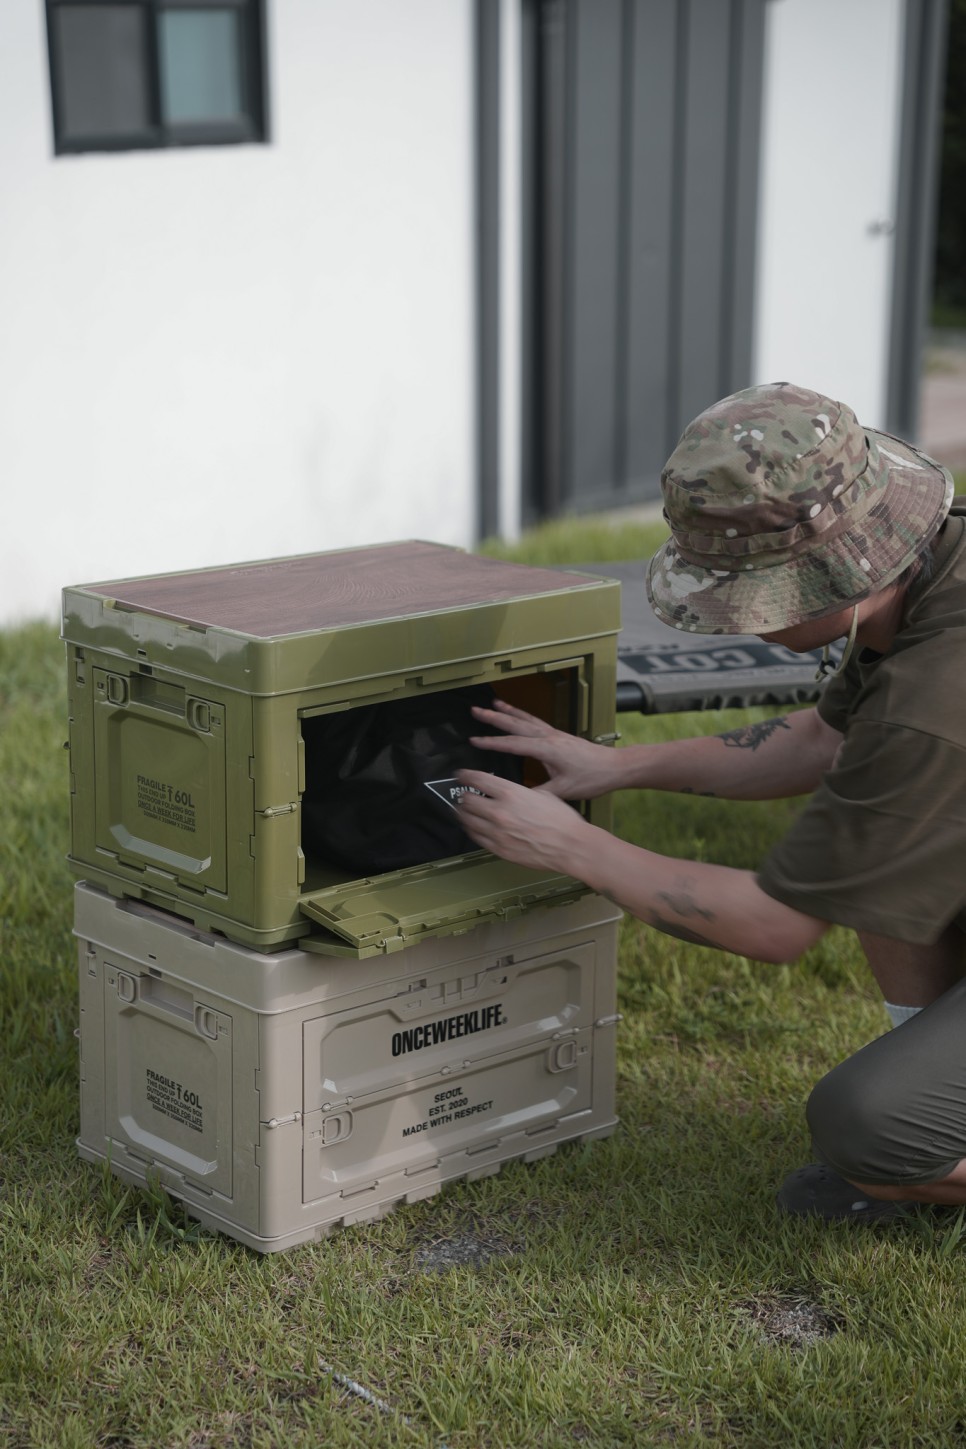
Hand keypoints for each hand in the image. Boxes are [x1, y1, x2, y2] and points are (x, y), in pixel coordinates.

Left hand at [455, 768, 589, 872]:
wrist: (570, 846)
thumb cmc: (562, 820)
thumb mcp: (543, 794)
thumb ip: (520, 793)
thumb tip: (510, 793)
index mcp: (510, 793)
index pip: (477, 780)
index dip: (465, 775)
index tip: (461, 775)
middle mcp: (499, 811)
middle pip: (466, 801)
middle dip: (463, 796)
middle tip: (463, 795)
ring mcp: (496, 832)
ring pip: (467, 820)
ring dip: (463, 814)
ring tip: (463, 811)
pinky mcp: (498, 849)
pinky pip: (476, 838)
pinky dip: (471, 831)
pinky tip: (473, 828)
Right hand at [469, 700, 617, 799]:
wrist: (615, 767)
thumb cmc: (593, 778)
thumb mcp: (563, 791)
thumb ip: (539, 793)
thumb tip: (519, 796)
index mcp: (547, 749)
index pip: (513, 744)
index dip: (492, 742)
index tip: (474, 740)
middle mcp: (549, 737)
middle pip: (516, 724)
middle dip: (494, 718)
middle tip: (475, 711)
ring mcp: (555, 734)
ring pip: (526, 719)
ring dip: (508, 712)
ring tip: (493, 704)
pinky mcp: (560, 735)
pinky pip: (536, 721)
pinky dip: (523, 715)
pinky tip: (518, 714)